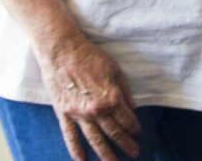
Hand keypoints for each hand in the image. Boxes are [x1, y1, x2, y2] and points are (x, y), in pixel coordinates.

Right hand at [36, 33, 140, 160]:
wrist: (63, 52)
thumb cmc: (90, 56)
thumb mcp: (115, 69)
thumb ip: (125, 90)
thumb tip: (133, 107)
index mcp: (111, 97)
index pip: (126, 119)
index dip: (134, 128)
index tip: (138, 133)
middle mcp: (96, 109)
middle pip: (113, 132)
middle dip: (125, 144)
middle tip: (134, 153)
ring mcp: (79, 114)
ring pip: (94, 139)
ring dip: (105, 153)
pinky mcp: (64, 113)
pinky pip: (70, 135)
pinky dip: (75, 149)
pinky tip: (81, 160)